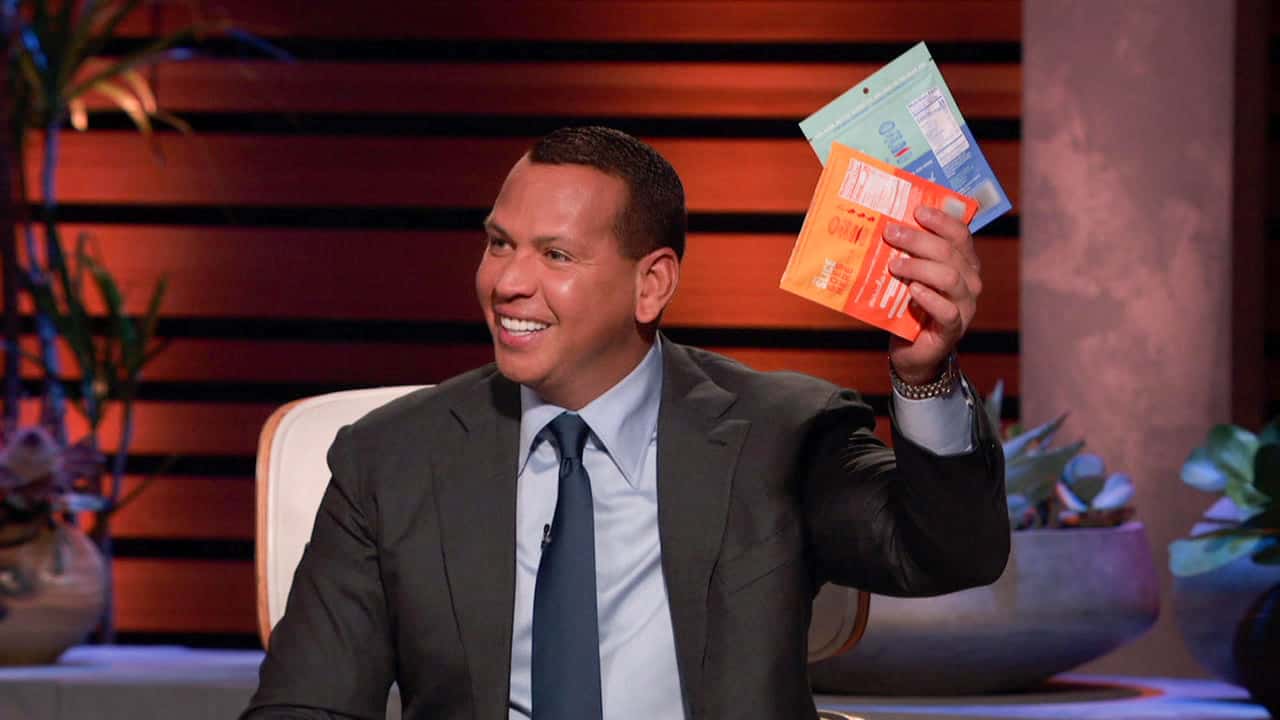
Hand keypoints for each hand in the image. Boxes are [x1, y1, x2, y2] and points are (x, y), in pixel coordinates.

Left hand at [883, 206, 982, 384]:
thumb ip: (905, 254)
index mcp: (963, 263)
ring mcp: (965, 305)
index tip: (917, 210)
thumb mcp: (908, 276)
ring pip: (950, 277)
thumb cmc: (909, 307)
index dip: (941, 220)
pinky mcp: (953, 328)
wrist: (912, 350)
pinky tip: (912, 290)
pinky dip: (929, 298)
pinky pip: (947, 310)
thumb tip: (881, 225)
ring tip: (895, 264)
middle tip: (891, 233)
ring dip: (920, 267)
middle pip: (949, 252)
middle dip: (919, 239)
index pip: (960, 234)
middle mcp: (970, 281)